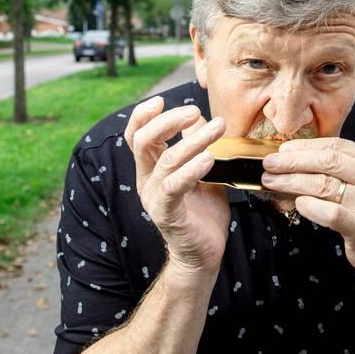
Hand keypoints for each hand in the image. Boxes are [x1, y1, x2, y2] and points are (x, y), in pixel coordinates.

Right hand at [124, 96, 229, 276]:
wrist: (204, 253)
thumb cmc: (202, 213)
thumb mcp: (202, 172)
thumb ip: (196, 147)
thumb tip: (200, 118)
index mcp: (150, 169)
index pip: (136, 135)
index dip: (143, 115)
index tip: (161, 100)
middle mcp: (146, 181)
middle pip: (143, 140)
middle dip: (168, 120)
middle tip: (195, 111)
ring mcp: (155, 198)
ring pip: (166, 159)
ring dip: (194, 140)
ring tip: (218, 128)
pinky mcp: (168, 213)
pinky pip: (175, 186)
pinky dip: (192, 169)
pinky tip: (209, 158)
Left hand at [260, 138, 354, 287]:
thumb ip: (335, 172)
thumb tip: (289, 164)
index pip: (336, 145)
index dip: (306, 146)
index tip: (282, 150)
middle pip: (328, 161)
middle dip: (293, 161)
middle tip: (269, 165)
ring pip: (324, 184)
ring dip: (292, 182)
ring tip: (272, 183)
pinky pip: (331, 212)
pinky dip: (309, 206)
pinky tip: (296, 203)